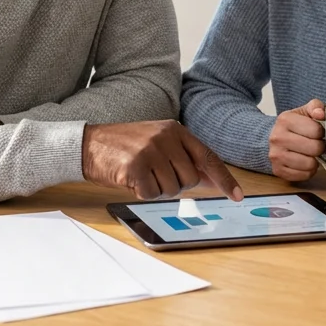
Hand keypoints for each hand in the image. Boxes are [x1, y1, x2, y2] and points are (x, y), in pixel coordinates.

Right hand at [82, 121, 243, 201]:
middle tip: (155, 174)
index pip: (207, 157)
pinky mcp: (135, 166)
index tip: (236, 196)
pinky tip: (130, 178)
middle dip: (175, 184)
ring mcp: (150, 151)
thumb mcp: (158, 143)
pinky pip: (151, 194)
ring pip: (171, 190)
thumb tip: (213, 180)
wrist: (89, 144)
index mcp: (175, 130)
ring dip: (156, 189)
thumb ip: (185, 158)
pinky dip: (141, 192)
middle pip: (189, 180)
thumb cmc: (126, 147)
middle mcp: (165, 137)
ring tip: (140, 173)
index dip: (224, 179)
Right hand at [268, 99, 325, 181]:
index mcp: (284, 120)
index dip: (322, 133)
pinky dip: (309, 171)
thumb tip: (321, 114)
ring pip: (310, 164)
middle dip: (320, 147)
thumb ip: (316, 107)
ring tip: (311, 154)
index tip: (318, 133)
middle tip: (317, 145)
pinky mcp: (277, 170)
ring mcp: (275, 156)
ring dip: (315, 160)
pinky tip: (305, 162)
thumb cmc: (296, 125)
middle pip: (314, 148)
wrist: (274, 138)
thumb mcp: (305, 111)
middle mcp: (277, 137)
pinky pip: (304, 175)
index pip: (316, 130)